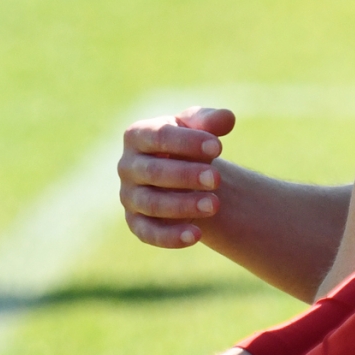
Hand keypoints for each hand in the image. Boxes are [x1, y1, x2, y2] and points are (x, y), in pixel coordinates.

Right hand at [118, 107, 235, 247]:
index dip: (188, 142)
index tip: (218, 147)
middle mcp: (127, 166)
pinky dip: (170, 236)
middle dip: (186, 176)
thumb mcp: (199, 127)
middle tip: (217, 178)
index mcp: (138, 135)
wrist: (184, 173)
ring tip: (214, 205)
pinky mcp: (136, 222)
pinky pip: (148, 232)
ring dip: (182, 206)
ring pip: (151, 203)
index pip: (159, 136)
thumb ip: (210, 120)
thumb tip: (226, 119)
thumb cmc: (189, 143)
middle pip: (153, 172)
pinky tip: (196, 235)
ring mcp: (129, 196)